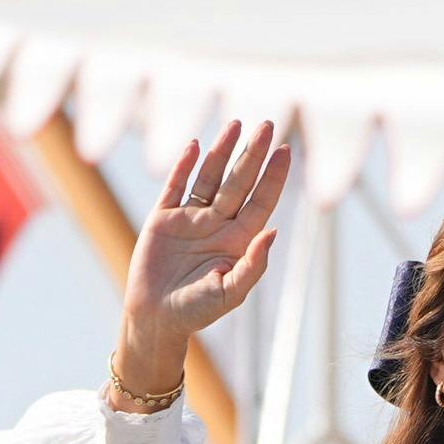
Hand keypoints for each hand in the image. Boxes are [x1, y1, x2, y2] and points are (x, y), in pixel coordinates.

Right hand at [112, 120, 291, 401]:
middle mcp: (217, 224)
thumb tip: (273, 232)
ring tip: (236, 124)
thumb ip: (254, 265)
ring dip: (223, 151)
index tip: (286, 151)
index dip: (273, 177)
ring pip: (210, 177)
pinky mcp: (163, 219)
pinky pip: (175, 186)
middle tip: (268, 125)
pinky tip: (195, 145)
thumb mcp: (231, 293)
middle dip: (253, 154)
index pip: (261, 201)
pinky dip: (184, 166)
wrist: (157, 319)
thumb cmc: (197, 312)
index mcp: (238, 241)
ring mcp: (190, 219)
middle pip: (239, 182)